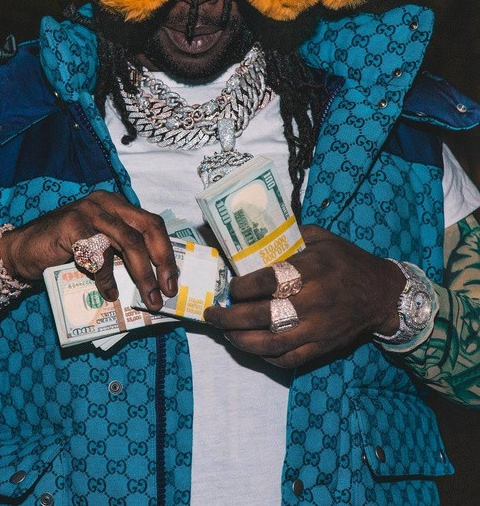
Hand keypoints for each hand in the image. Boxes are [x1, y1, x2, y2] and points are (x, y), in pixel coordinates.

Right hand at [0, 191, 178, 308]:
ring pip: (128, 241)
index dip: (166, 252)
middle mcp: (106, 202)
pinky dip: (107, 277)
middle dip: (161, 261)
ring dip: (141, 274)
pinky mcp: (71, 225)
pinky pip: (98, 253)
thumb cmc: (66, 251)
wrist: (24, 251)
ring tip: (147, 298)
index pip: (152, 224)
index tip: (173, 279)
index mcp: (118, 205)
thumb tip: (156, 278)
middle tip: (166, 290)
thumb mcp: (101, 246)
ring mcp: (88, 211)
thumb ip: (123, 251)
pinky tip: (109, 293)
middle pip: (147, 228)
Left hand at [204, 224, 404, 366]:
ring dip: (240, 341)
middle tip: (213, 314)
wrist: (382, 295)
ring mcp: (316, 329)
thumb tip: (252, 235)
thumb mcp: (320, 238)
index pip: (265, 282)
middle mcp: (311, 301)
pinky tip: (251, 347)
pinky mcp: (321, 348)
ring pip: (270, 344)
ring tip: (225, 333)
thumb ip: (288, 237)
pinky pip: (288, 360)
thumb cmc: (346, 261)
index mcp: (310, 270)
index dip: (240, 287)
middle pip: (261, 316)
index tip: (229, 288)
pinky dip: (265, 357)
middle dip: (229, 317)